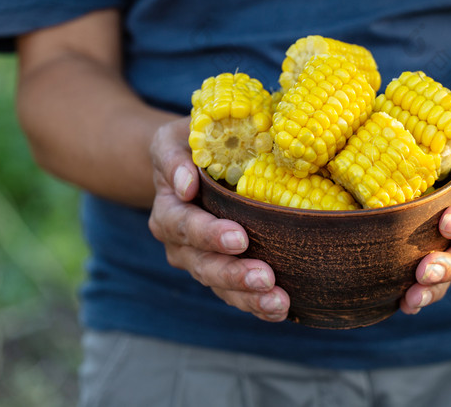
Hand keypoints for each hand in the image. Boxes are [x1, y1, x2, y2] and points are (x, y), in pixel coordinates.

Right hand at [148, 117, 289, 321]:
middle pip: (204, 265)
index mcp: (168, 211)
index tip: (240, 239)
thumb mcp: (173, 140)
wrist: (190, 166)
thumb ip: (174, 158)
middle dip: (234, 274)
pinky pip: (236, 294)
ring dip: (248, 297)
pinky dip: (256, 304)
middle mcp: (180, 244)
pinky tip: (281, 309)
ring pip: (220, 286)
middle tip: (264, 278)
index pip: (185, 227)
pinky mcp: (222, 272)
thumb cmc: (192, 145)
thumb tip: (186, 184)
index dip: (210, 235)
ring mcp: (200, 262)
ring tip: (277, 303)